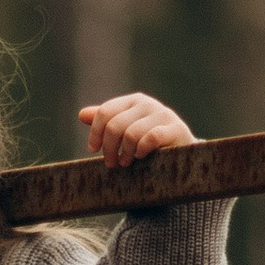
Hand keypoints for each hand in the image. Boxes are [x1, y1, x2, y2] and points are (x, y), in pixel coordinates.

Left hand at [78, 91, 197, 164]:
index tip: (93, 149)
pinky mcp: (176, 129)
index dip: (95, 132)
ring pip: (130, 134)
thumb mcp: (126, 130)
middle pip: (115, 125)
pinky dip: (141, 151)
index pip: (105, 112)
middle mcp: (148, 104)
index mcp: (133, 101)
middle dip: (109, 148)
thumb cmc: (150, 143)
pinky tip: (141, 157)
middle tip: (111, 163)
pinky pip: (150, 139)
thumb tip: (81, 114)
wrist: (183, 152)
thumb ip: (107, 122)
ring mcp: (163, 115)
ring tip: (126, 162)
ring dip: (125, 154)